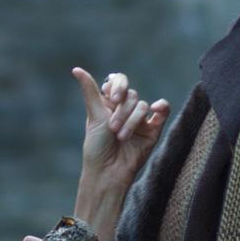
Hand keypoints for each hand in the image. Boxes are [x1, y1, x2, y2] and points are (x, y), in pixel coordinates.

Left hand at [73, 68, 168, 186]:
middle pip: (131, 95)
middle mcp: (125, 109)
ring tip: (121, 137)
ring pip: (143, 105)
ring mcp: (140, 119)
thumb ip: (90, 90)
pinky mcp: (153, 130)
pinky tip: (157, 110)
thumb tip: (76, 68)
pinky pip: (163, 111)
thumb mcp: (94, 115)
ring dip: (132, 121)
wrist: (108, 172)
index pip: (118, 81)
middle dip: (121, 112)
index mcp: (109, 103)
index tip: (112, 100)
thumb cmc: (96, 146)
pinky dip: (162, 107)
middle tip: (112, 129)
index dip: (118, 86)